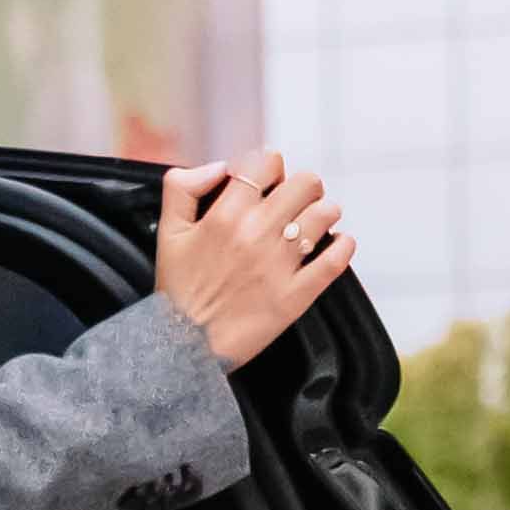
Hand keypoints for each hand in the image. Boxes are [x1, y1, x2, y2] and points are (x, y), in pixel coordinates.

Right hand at [153, 151, 351, 371]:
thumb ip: (182, 188)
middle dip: (302, 187)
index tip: (266, 180)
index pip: (265, 163)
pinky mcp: (297, 294)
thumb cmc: (177, 291)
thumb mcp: (166, 232)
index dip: (269, 166)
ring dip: (323, 213)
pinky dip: (342, 246)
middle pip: (305, 183)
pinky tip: (335, 245)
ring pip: (325, 214)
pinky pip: (336, 259)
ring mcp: (280, 264)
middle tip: (294, 201)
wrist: (182, 346)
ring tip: (312, 224)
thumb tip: (219, 167)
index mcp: (225, 216)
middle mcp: (257, 234)